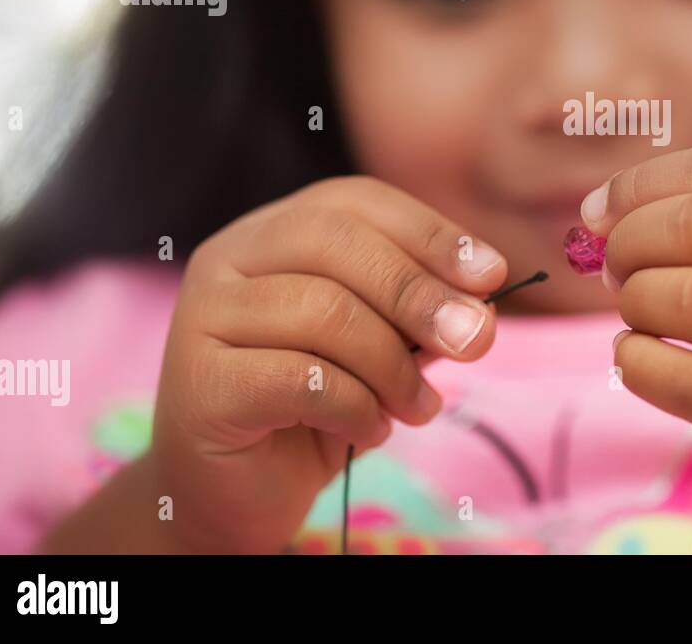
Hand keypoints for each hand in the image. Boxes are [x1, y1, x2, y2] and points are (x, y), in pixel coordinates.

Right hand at [149, 175, 507, 552]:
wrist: (238, 491)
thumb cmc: (315, 405)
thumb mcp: (381, 346)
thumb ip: (421, 314)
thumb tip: (480, 304)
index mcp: (273, 229)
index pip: (355, 201)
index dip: (429, 232)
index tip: (491, 274)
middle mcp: (228, 257)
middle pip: (335, 243)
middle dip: (419, 292)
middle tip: (475, 342)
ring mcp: (202, 315)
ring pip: (322, 311)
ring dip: (393, 366)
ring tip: (420, 407)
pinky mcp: (199, 383)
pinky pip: (299, 380)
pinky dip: (356, 407)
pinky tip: (371, 430)